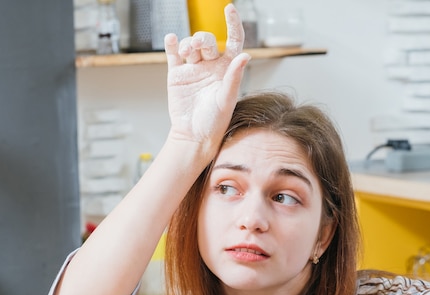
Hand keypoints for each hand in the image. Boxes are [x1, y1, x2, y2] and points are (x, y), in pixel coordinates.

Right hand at [164, 4, 249, 158]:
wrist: (194, 135)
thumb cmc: (215, 122)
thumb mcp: (226, 99)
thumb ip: (234, 77)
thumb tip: (245, 56)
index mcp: (227, 69)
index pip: (233, 41)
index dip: (233, 24)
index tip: (229, 8)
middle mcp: (211, 66)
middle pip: (207, 41)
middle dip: (202, 39)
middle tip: (198, 47)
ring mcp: (193, 68)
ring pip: (190, 45)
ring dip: (188, 43)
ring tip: (187, 50)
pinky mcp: (177, 74)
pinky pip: (173, 54)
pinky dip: (171, 44)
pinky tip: (172, 40)